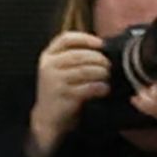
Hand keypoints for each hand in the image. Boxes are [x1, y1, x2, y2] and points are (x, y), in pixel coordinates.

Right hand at [27, 30, 110, 156]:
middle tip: (109, 65)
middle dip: (99, 59)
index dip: (86, 38)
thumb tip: (105, 45)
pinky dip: (100, 87)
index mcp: (48, 55)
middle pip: (80, 55)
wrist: (48, 117)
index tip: (101, 44)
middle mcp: (48, 66)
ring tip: (107, 76)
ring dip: (101, 72)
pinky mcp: (62, 96)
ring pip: (85, 70)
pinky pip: (87, 88)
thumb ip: (76, 55)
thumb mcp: (62, 68)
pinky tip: (104, 89)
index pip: (66, 38)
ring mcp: (53, 81)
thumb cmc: (61, 88)